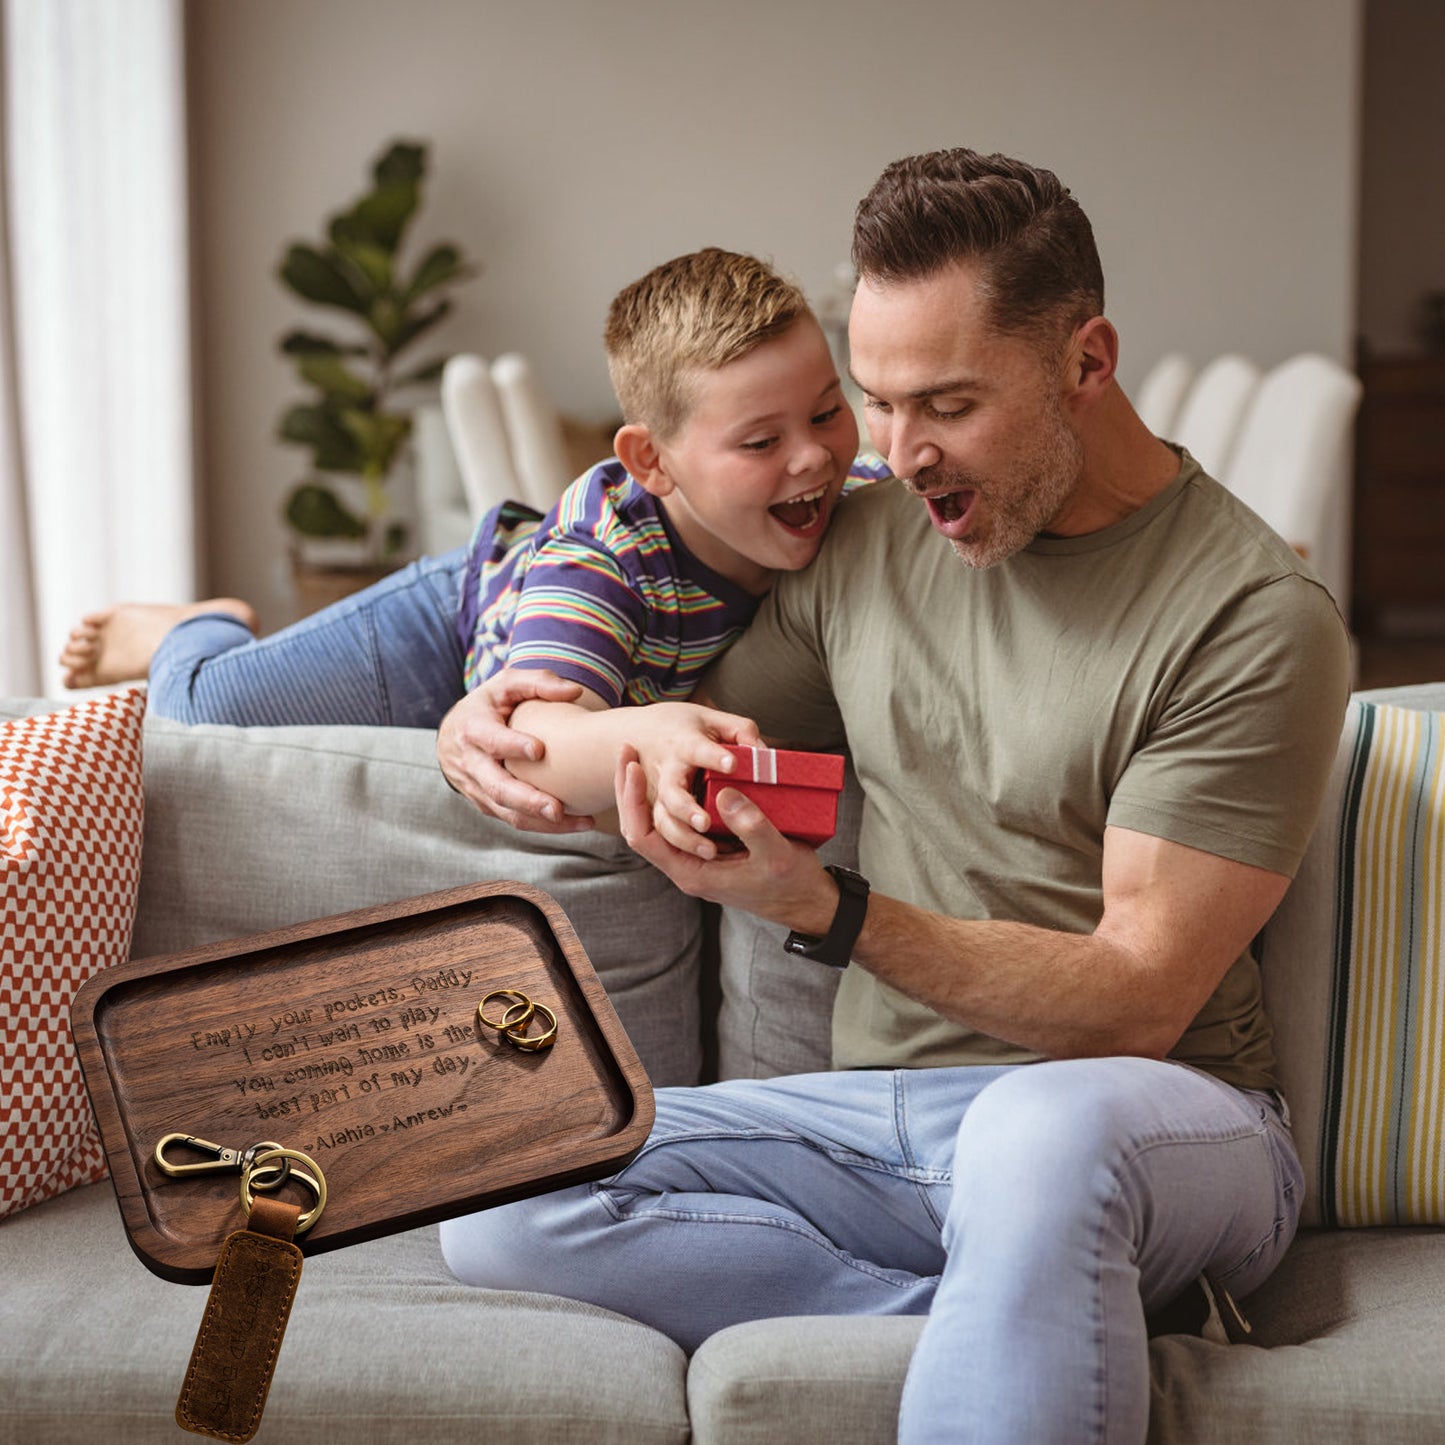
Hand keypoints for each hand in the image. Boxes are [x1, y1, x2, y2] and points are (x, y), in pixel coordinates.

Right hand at [438, 668, 593, 832]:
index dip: (511, 745)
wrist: (454, 735)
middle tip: (557, 808)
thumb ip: (538, 682)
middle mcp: (471, 763)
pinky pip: (513, 820)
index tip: (539, 750)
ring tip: (581, 823)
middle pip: (496, 787)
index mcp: (472, 728)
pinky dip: (543, 827)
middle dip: (527, 800)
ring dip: (543, 823)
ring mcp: (477, 788)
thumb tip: (575, 692)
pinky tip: (575, 824)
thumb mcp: (506, 684)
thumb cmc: (489, 705)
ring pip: (507, 811)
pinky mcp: (487, 805)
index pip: (490, 739)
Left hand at [615, 744, 837, 933]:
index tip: (634, 766)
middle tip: (628, 750)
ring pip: (655, 823)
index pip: (642, 837)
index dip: (632, 800)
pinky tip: (671, 772)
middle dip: (629, 789)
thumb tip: (724, 795)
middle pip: (639, 827)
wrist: (805, 900)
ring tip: (640, 755)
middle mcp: (686, 865)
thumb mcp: (777, 854)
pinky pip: (676, 821)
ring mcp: (695, 856)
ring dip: (644, 790)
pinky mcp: (708, 846)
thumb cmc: (790, 882)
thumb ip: (752, 826)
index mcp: (692, 872)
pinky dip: (669, 795)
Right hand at [626, 705, 764, 858]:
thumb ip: (741, 732)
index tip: (733, 764)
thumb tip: (764, 753)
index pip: (697, 749)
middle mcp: (666, 771)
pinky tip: (710, 854)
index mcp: (682, 742)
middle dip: (687, 809)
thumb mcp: (714, 720)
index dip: (714, 757)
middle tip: (705, 824)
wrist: (641, 734)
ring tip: (710, 851)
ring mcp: (658, 794)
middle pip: (671, 793)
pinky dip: (683, 846)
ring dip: (684, 837)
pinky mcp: (657, 811)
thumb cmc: (684, 727)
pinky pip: (664, 833)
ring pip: (663, 819)